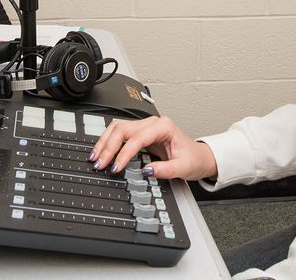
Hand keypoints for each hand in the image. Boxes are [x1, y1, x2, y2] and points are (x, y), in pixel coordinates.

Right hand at [90, 116, 217, 180]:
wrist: (199, 156)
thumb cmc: (193, 159)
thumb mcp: (183, 167)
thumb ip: (166, 170)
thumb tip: (146, 171)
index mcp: (163, 127)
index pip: (137, 138)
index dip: (124, 153)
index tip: (116, 167)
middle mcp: (152, 123)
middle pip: (123, 129)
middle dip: (109, 146)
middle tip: (99, 163)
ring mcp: (145, 126)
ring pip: (118, 128)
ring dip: (105, 142)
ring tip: (95, 157)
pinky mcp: (140, 133)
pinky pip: (120, 133)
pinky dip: (109, 142)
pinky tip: (102, 151)